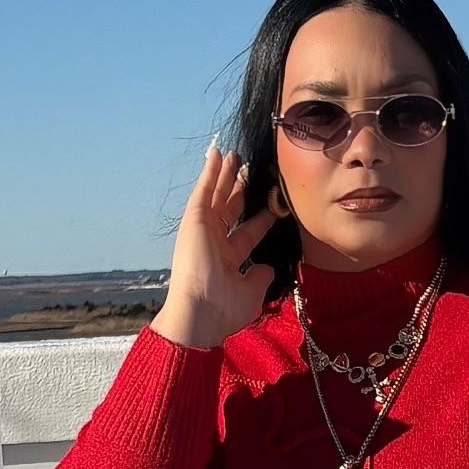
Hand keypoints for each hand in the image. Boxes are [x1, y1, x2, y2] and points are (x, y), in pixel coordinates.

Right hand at [152, 144, 279, 351]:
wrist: (201, 313)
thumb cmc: (225, 308)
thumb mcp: (251, 292)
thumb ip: (259, 276)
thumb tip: (266, 267)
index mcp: (228, 259)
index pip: (248, 232)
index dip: (262, 218)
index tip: (274, 204)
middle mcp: (215, 242)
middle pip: (231, 209)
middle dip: (241, 189)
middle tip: (250, 170)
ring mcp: (203, 229)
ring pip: (217, 195)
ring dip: (225, 174)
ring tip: (233, 155)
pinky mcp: (194, 220)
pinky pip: (204, 191)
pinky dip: (210, 173)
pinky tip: (216, 155)